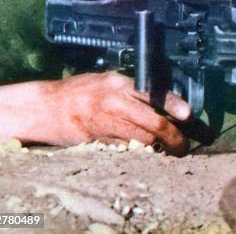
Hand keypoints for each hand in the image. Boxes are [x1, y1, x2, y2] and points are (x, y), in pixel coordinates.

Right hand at [0, 72, 190, 155]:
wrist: (47, 107)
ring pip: (141, 141)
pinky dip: (140, 153)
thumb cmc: (81, 91)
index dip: (172, 104)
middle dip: (173, 137)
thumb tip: (162, 99)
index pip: (151, 93)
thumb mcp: (109, 80)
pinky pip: (125, 150)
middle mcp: (114, 103)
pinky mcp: (98, 142)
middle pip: (152, 124)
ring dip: (159, 148)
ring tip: (170, 150)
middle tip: (183, 144)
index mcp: (119, 84)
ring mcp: (105, 124)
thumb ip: (134, 88)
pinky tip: (148, 154)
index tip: (188, 114)